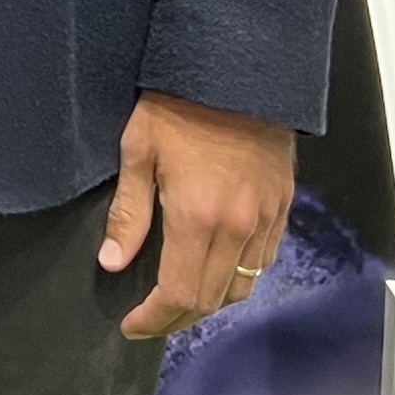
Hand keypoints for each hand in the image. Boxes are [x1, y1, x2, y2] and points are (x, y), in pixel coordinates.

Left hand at [99, 91, 295, 339]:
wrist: (238, 68)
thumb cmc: (179, 104)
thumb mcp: (139, 151)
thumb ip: (128, 213)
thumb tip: (112, 263)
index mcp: (197, 217)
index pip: (178, 292)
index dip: (153, 318)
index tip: (132, 326)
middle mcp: (237, 227)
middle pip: (212, 299)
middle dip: (178, 318)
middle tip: (151, 319)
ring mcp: (265, 219)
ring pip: (242, 285)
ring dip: (211, 302)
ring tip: (181, 299)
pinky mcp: (282, 206)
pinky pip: (265, 260)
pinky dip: (240, 275)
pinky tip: (217, 267)